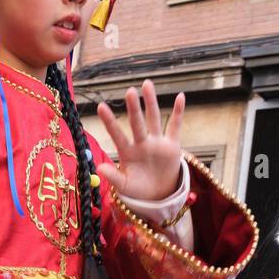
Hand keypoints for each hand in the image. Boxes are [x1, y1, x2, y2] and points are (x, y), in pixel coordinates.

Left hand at [95, 80, 184, 201]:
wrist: (158, 194)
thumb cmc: (138, 188)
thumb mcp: (124, 186)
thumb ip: (113, 177)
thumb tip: (98, 168)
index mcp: (127, 152)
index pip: (117, 134)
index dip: (109, 122)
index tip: (100, 106)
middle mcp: (141, 143)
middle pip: (137, 122)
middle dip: (134, 108)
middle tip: (129, 91)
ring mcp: (157, 142)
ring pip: (154, 118)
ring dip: (151, 102)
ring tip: (147, 84)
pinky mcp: (172, 145)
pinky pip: (175, 126)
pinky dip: (178, 112)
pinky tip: (180, 97)